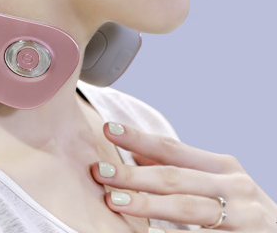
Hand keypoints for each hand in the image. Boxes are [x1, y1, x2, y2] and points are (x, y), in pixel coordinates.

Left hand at [90, 122, 276, 231]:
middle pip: (175, 178)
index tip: (109, 128)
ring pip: (187, 209)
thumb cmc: (243, 212)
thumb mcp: (218, 185)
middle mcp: (235, 188)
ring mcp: (244, 219)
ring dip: (148, 205)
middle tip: (102, 172)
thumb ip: (181, 170)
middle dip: (135, 175)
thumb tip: (136, 153)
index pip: (173, 149)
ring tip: (115, 202)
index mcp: (224, 167)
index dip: (140, 139)